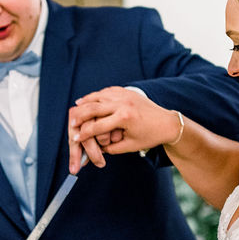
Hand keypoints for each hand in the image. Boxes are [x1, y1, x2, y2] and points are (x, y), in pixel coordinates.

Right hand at [67, 87, 181, 172]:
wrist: (167, 123)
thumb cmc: (149, 137)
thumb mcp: (129, 146)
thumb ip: (110, 148)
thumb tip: (93, 147)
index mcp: (124, 118)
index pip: (97, 126)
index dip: (84, 134)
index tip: (75, 138)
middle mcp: (123, 103)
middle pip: (93, 108)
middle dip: (79, 116)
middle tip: (71, 123)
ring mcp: (124, 95)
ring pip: (98, 96)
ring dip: (85, 103)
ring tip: (75, 108)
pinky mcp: (126, 91)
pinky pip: (106, 91)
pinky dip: (96, 96)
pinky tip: (88, 99)